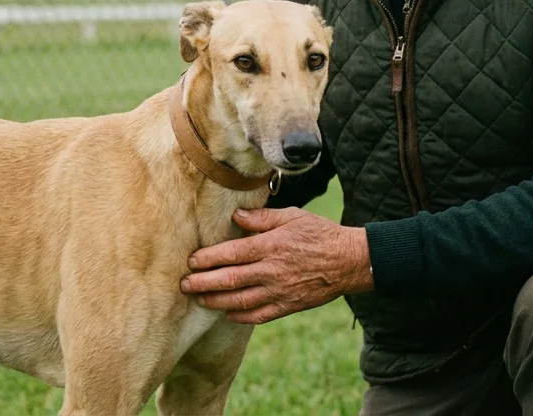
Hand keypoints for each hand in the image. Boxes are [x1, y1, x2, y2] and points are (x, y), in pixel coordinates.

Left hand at [178, 207, 373, 324]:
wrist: (349, 261)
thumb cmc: (320, 233)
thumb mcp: (292, 217)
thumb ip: (262, 218)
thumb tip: (236, 216)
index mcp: (270, 246)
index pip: (231, 254)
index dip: (208, 259)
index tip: (191, 261)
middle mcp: (272, 270)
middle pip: (230, 279)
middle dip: (203, 283)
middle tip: (183, 285)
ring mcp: (280, 291)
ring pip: (240, 301)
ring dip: (216, 301)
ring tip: (199, 300)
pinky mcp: (289, 306)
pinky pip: (259, 315)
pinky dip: (241, 316)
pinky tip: (227, 314)